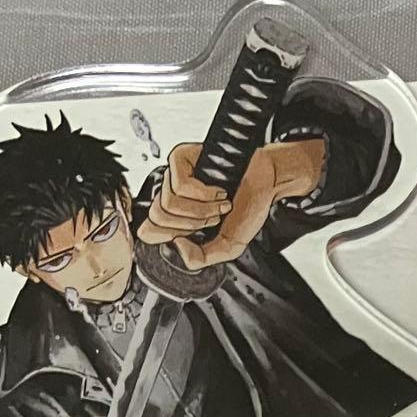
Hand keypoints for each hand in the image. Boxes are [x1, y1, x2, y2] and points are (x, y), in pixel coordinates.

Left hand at [137, 139, 324, 268]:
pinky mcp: (182, 158)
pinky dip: (203, 193)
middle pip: (158, 217)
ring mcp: (175, 175)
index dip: (168, 237)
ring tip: (220, 203)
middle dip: (194, 223)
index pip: (147, 230)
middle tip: (214, 218)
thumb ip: (201, 258)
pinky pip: (179, 184)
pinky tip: (217, 190)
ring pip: (169, 202)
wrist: (268, 181)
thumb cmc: (250, 206)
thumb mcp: (228, 247)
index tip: (194, 234)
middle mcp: (172, 195)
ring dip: (203, 209)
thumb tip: (176, 245)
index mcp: (177, 217)